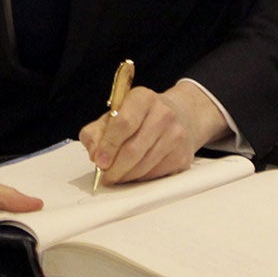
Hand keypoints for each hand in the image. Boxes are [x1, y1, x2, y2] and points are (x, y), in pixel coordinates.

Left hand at [79, 81, 225, 185]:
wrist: (181, 116)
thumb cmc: (141, 116)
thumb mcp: (115, 114)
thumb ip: (96, 131)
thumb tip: (94, 153)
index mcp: (142, 98)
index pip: (124, 122)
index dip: (109, 145)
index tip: (99, 161)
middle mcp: (163, 114)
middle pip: (134, 148)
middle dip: (115, 167)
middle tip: (105, 176)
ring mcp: (176, 135)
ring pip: (145, 165)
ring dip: (126, 176)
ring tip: (116, 176)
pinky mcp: (183, 156)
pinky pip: (156, 174)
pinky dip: (141, 178)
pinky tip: (134, 174)